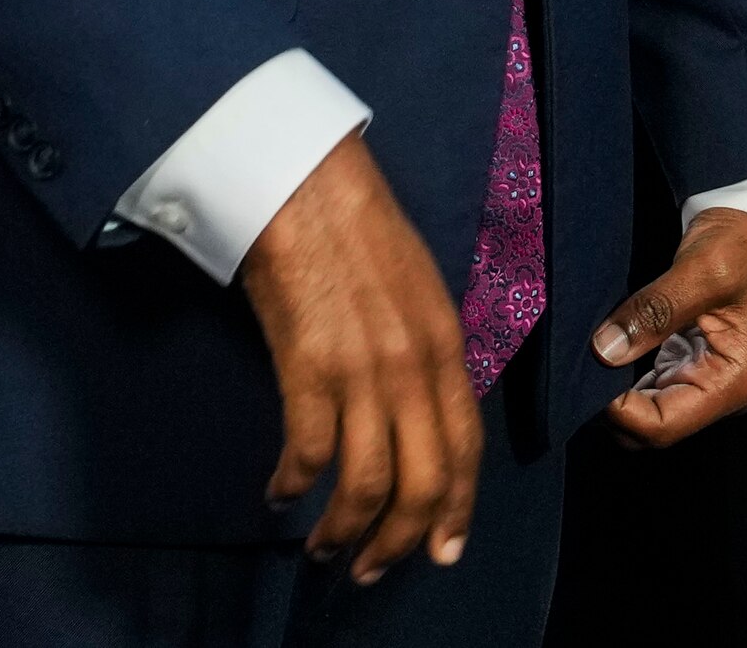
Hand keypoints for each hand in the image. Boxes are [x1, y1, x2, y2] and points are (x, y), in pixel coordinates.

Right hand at [237, 130, 481, 582]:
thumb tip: (420, 412)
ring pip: (366, 483)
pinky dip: (294, 485)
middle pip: (423, 482)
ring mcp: (362, 368)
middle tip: (372, 570)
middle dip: (400, 540)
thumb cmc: (354, 225)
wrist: (302, 178)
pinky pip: (310, 452)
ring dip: (345, 531)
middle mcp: (413, 365)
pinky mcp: (308, 364)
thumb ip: (425, 350)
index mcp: (446, 344)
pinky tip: (280, 492)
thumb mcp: (416, 288)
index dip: (457, 510)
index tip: (442, 552)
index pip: (466, 449)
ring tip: (324, 549)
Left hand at [591, 204, 746, 445]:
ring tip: (595, 348)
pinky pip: (654, 378)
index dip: (620, 410)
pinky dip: (629, 368)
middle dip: (615, 403)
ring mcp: (709, 373)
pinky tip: (612, 341)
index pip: (662, 426)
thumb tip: (604, 350)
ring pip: (650, 404)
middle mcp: (722, 389)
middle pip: (653, 424)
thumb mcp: (702, 271)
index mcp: (733, 383)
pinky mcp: (696, 354)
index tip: (589, 371)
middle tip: (584, 360)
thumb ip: (653, 312)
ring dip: (619, 386)